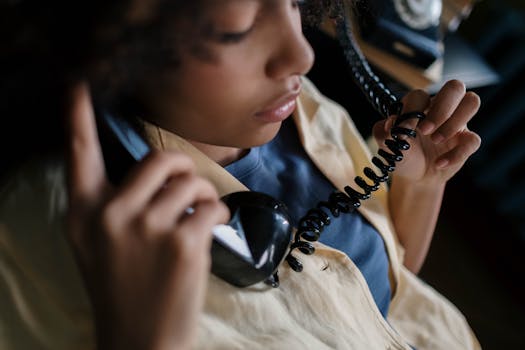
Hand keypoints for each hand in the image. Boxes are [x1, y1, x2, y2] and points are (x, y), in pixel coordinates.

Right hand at [65, 83, 228, 349]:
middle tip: (190, 187)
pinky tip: (211, 231)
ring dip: (203, 196)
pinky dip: (218, 214)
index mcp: (84, 212)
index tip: (80, 84)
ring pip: (191, 181)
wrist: (140, 339)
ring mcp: (145, 227)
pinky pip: (211, 206)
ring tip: (199, 218)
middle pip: (160, 158)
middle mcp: (110, 214)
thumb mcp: (99, 244)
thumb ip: (113, 204)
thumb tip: (154, 171)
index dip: (78, 117)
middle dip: (185, 167)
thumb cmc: (124, 287)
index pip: (79, 153)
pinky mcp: (181, 243)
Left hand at [372, 80, 480, 184]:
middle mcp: (441, 108)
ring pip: (471, 102)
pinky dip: (456, 154)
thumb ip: (383, 131)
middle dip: (441, 108)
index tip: (403, 129)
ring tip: (435, 141)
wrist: (415, 177)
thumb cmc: (403, 154)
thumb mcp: (386, 145)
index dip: (412, 109)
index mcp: (419, 105)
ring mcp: (457, 123)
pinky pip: (473, 139)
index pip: (420, 94)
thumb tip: (392, 122)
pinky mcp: (466, 141)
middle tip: (425, 131)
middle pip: (455, 87)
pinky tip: (439, 163)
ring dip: (454, 122)